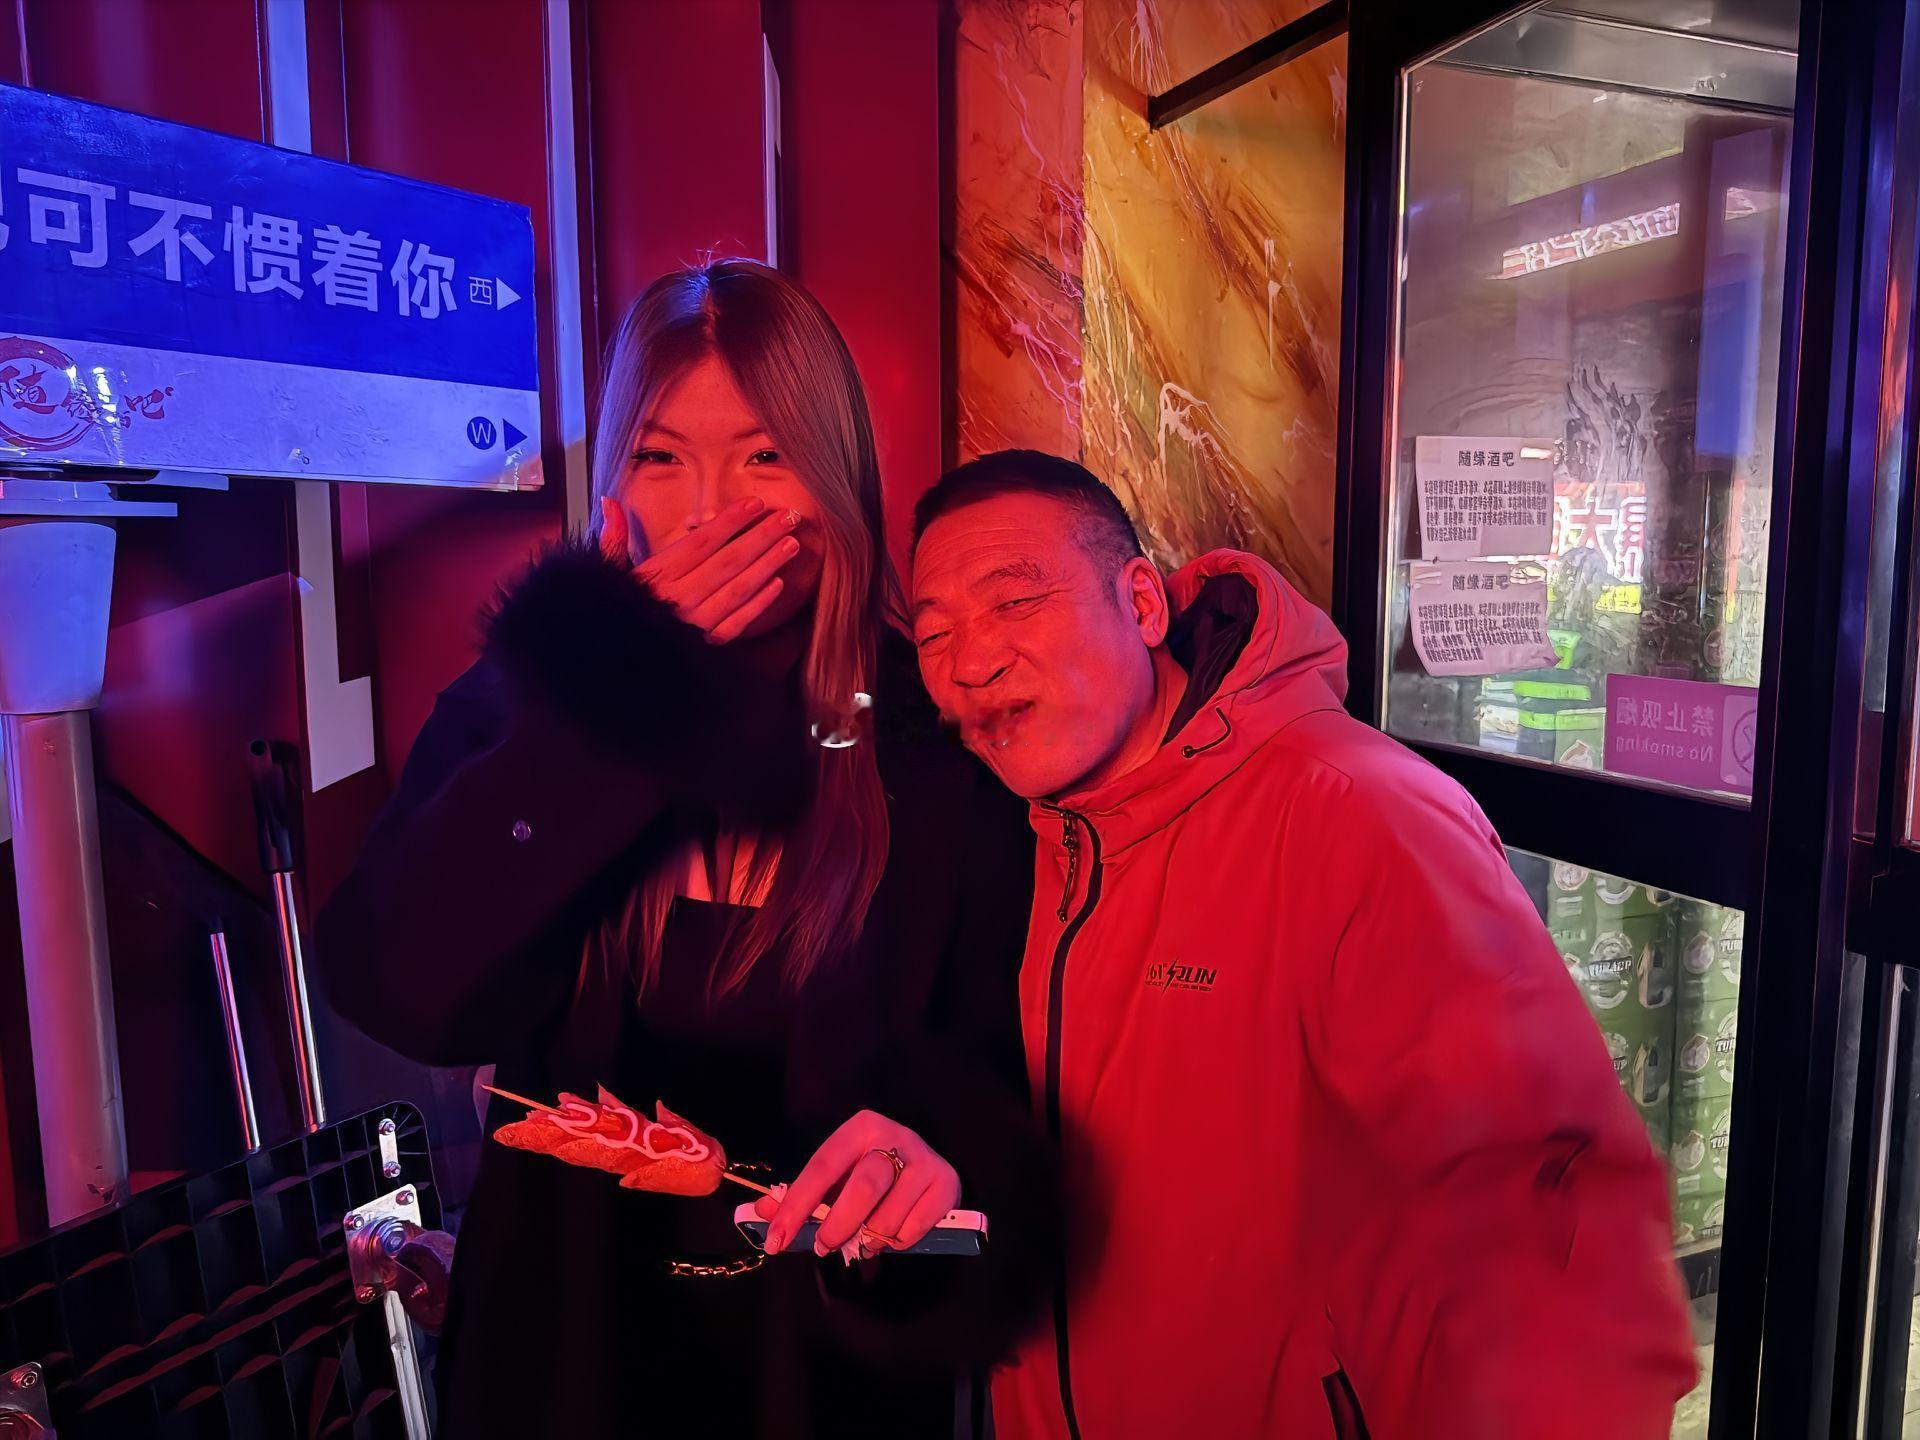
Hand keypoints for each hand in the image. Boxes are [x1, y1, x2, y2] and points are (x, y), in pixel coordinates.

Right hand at [601, 494, 802, 643]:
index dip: (730, 521)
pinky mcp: (703, 645)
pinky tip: (777, 585)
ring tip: (791, 544)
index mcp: (658, 576)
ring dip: (767, 565)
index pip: (702, 542)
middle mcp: (678, 598)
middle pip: (728, 561)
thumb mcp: (608, 574)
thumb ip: (613, 537)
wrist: (613, 663)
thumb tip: (609, 501)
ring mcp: (694, 623)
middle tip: (789, 518)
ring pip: (738, 589)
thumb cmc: (613, 612)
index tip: (755, 504)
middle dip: (761, 536)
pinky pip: (737, 623)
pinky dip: (758, 604)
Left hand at [755, 1110, 959, 1257]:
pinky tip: (892, 1233)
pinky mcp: (947, 1183)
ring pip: (890, 1214)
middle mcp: (896, 1136)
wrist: (922, 1162)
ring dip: (870, 1237)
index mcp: (860, 1128)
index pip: (822, 1166)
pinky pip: (915, 1227)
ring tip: (864, 1238)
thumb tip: (762, 1213)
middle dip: (838, 1224)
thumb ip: (799, 1195)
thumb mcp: (836, 1176)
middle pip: (864, 1187)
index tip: (776, 1240)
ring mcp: (925, 1160)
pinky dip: (897, 1241)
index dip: (797, 1205)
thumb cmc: (869, 1170)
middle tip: (823, 1246)